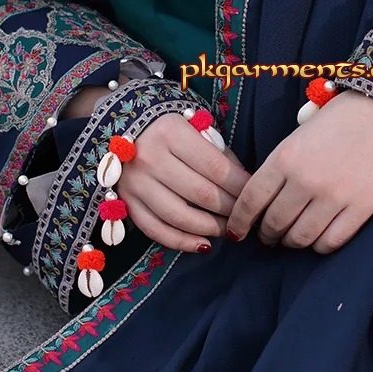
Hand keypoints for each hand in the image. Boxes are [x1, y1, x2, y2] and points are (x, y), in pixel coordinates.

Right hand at [122, 113, 250, 252]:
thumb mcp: (192, 127)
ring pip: (179, 216)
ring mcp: (135, 183)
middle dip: (230, 209)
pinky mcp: (126, 201)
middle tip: (246, 216)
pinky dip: (182, 242)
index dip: (240, 186)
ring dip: (210, 228)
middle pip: (201, 194)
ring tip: (228, 229)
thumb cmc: (166, 128)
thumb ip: (217, 152)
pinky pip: (156, 229)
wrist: (117, 127)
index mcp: (171, 133)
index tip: (255, 194)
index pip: (216, 168)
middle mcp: (150, 158)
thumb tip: (243, 183)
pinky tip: (203, 244)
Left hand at [225, 91, 372, 253]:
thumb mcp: (297, 137)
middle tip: (267, 235)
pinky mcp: (360, 209)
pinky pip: (330, 242)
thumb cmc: (338, 121)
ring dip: (290, 242)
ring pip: (299, 238)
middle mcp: (305, 181)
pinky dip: (318, 246)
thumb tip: (261, 201)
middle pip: (273, 223)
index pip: (251, 200)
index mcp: (285, 158)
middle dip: (266, 234)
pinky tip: (316, 238)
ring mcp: (333, 197)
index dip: (239, 221)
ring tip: (290, 238)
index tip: (236, 231)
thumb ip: (279, 168)